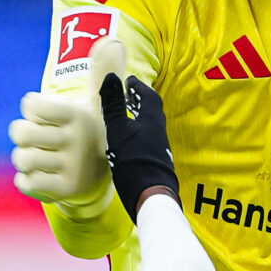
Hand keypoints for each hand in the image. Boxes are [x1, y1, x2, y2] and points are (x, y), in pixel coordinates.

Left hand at [10, 36, 121, 210]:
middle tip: (35, 137)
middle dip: (22, 134)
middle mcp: (76, 141)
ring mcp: (71, 167)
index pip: (32, 105)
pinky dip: (26, 179)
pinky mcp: (64, 189)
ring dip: (24, 158)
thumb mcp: (99, 100)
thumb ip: (103, 71)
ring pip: (22, 159)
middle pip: (21, 133)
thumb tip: (114, 40)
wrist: (107, 173)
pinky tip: (40, 174)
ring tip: (38, 156)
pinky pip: (26, 182)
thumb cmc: (92, 128)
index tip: (45, 113)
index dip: (32, 108)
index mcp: (79, 115)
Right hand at [99, 66, 176, 215]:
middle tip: (128, 95)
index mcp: (151, 119)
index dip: (138, 87)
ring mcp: (159, 147)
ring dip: (139, 117)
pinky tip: (129, 141)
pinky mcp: (156, 161)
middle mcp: (158, 130)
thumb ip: (114, 104)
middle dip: (140, 100)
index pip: (148, 96)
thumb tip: (111, 76)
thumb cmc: (133, 159)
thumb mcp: (118, 128)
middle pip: (152, 109)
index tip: (128, 82)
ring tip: (126, 115)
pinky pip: (148, 139)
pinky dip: (139, 133)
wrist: (150, 193)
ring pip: (150, 125)